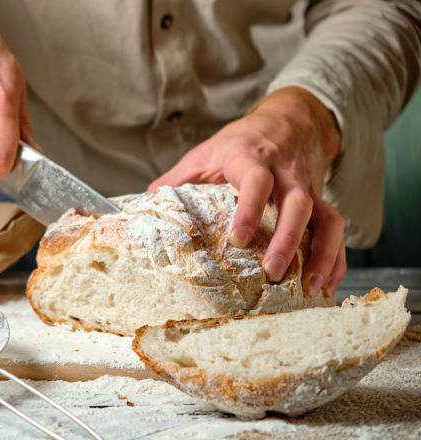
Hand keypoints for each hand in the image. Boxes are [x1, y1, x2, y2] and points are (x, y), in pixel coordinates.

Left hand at [149, 87, 344, 296]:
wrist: (288, 120)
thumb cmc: (239, 142)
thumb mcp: (205, 153)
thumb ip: (178, 180)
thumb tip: (145, 206)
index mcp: (250, 158)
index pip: (255, 180)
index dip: (248, 209)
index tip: (237, 240)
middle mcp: (285, 172)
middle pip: (297, 203)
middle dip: (287, 239)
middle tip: (273, 272)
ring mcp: (308, 186)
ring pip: (326, 218)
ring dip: (322, 253)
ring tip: (311, 287)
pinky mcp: (321, 199)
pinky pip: (336, 228)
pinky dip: (336, 257)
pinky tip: (327, 283)